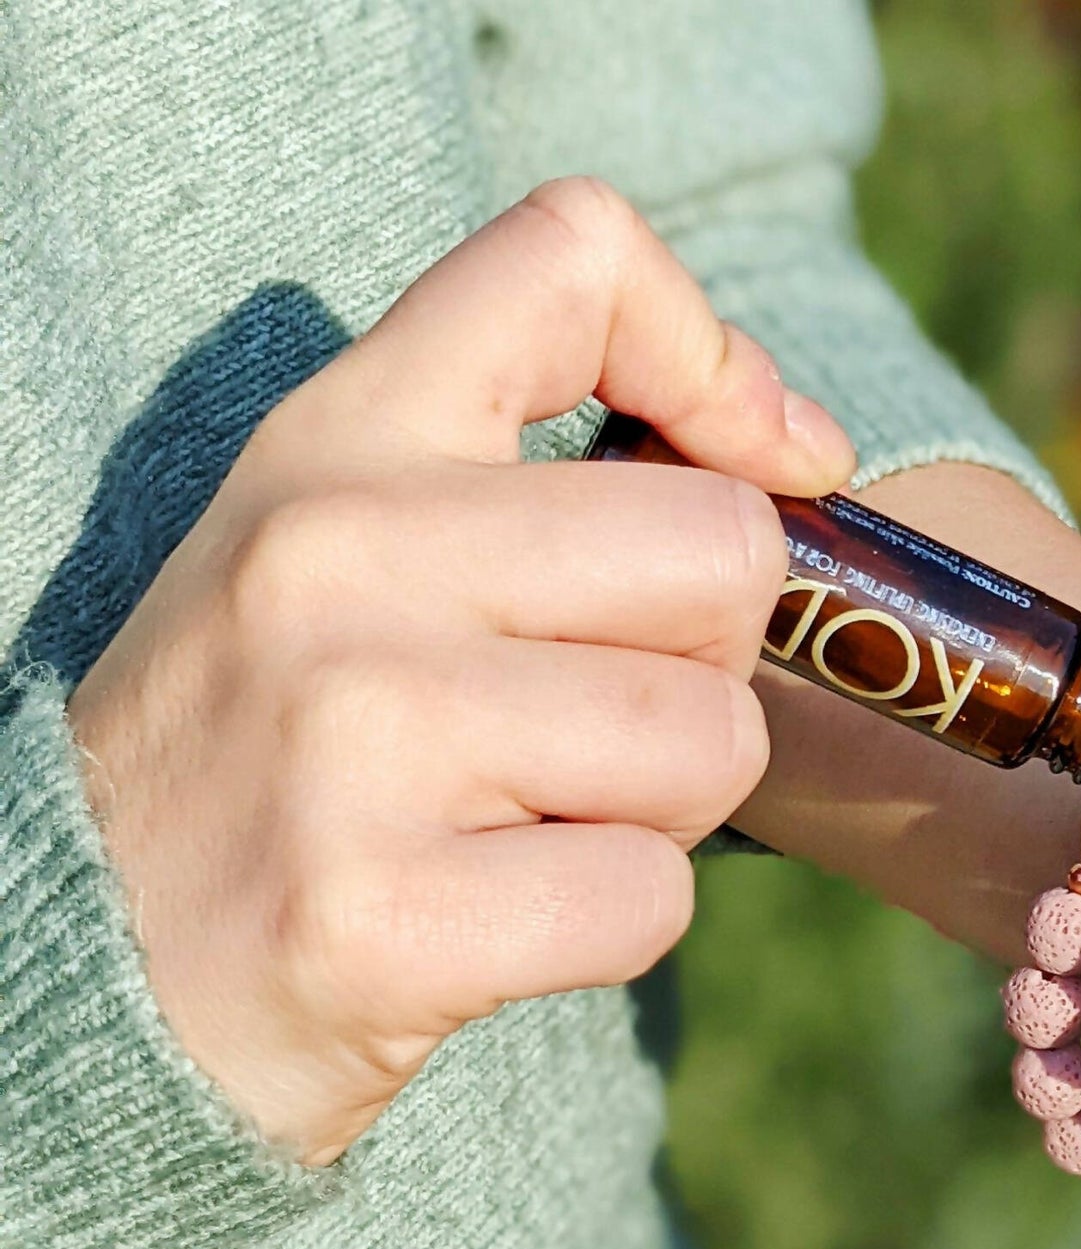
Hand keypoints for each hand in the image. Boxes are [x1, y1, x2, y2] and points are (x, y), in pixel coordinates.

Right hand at [68, 177, 853, 1163]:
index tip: (761, 469)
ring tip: (527, 824)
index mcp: (341, 439)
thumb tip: (802, 450)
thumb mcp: (356, 549)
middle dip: (704, 667)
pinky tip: (494, 919)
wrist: (81, 963)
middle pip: (723, 551)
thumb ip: (547, 473)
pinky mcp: (378, 915)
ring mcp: (350, 733)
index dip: (717, 361)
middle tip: (587, 727)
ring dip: (661, 810)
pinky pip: (650, 899)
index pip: (578, 256)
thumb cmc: (282, 750)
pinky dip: (611, 927)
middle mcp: (337, 552)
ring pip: (710, 740)